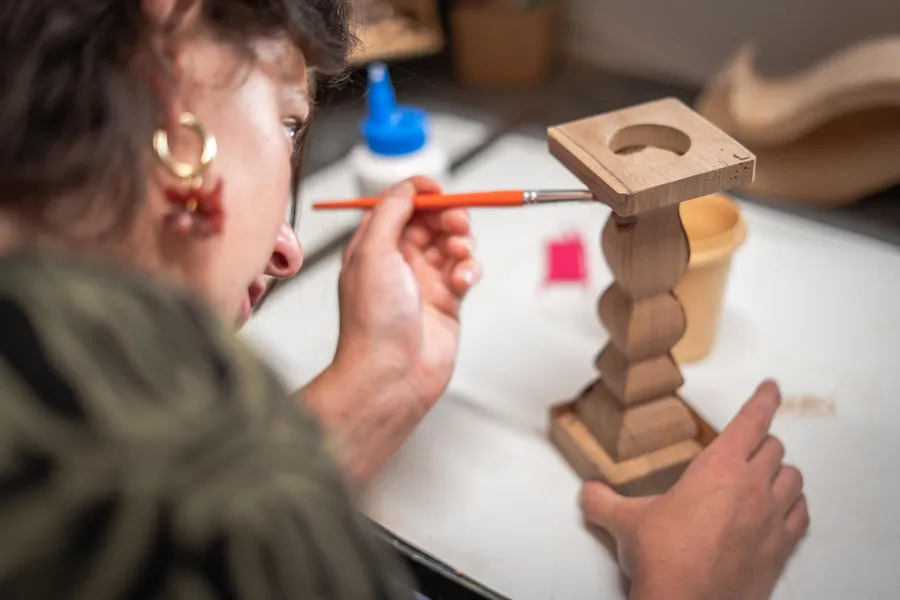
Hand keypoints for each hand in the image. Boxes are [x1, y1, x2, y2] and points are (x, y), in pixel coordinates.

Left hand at [332, 177, 480, 412]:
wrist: (391, 374)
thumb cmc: (373, 321)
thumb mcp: (372, 252)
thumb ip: (391, 212)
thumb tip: (408, 187)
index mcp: (374, 246)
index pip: (400, 205)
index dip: (420, 193)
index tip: (438, 190)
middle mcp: (398, 261)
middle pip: (431, 220)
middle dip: (448, 216)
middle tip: (456, 223)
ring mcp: (424, 281)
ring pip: (453, 243)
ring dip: (462, 242)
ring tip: (459, 254)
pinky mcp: (447, 300)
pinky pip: (466, 271)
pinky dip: (470, 270)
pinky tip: (463, 282)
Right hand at [581, 381, 809, 599]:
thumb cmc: (664, 559)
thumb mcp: (625, 522)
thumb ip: (604, 501)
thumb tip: (589, 493)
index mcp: (718, 468)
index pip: (751, 420)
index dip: (763, 399)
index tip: (770, 387)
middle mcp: (751, 487)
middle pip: (773, 448)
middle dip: (762, 442)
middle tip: (750, 444)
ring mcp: (771, 519)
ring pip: (793, 479)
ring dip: (781, 473)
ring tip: (768, 475)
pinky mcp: (781, 549)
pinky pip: (801, 516)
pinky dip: (795, 507)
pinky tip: (785, 510)